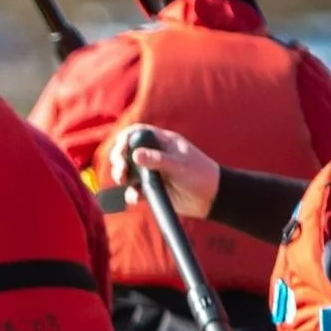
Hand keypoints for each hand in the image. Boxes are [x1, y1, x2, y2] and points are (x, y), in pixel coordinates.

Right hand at [101, 125, 220, 217]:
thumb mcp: (179, 165)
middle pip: (128, 152)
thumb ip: (157, 160)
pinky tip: (135, 198)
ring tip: (123, 181)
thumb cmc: (200, 174)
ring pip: (129, 172)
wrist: (212, 198)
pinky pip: (136, 191)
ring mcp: (153, 172)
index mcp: (162, 142)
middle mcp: (154, 155)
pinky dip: (132, 194)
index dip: (125, 139)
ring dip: (122, 176)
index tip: (121, 150)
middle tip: (120, 169)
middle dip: (119, 159)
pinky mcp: (153, 189)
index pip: (137, 133)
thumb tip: (135, 155)